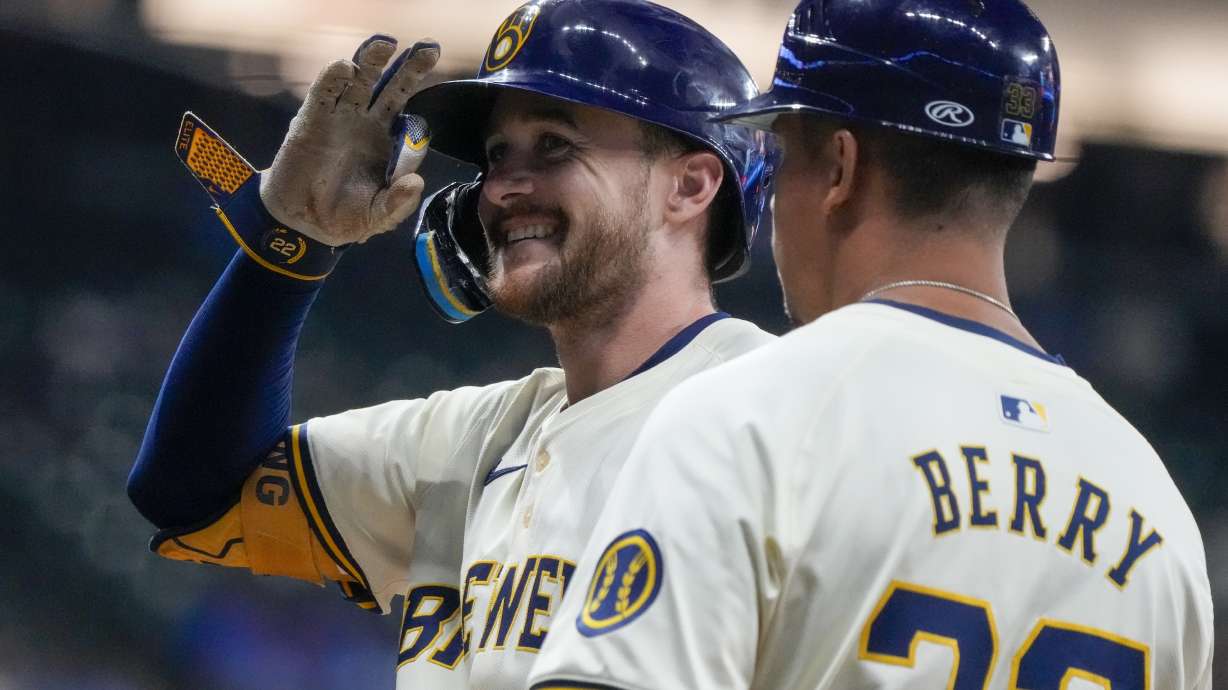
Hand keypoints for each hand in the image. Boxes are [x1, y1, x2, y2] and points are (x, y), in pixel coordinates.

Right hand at [260, 36, 439, 245]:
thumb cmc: (344, 218)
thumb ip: (398, 203)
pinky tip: (346, 67)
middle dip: (410, 68)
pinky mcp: (312, 121)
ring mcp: (340, 119)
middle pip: (392, 89)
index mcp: (388, 143)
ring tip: (387, 44)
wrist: (302, 223)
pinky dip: (333, 78)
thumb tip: (416, 181)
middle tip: (430, 48)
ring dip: (371, 61)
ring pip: (360, 83)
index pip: (410, 117)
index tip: (437, 98)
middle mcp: (367, 124)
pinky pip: (324, 94)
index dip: (424, 115)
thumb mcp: (377, 217)